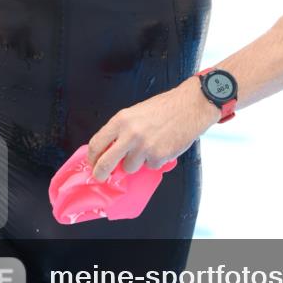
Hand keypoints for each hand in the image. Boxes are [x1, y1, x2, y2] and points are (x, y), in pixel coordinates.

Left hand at [87, 77, 220, 180]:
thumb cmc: (164, 107)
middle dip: (101, 173)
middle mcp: (130, 134)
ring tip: (147, 148)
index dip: (92, 157)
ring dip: (136, 163)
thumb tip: (110, 149)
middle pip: (106, 163)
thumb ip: (122, 130)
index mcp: (121, 120)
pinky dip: (154, 161)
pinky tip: (162, 147)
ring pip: (129, 168)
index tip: (93, 162)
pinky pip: (150, 167)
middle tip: (101, 176)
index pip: (96, 143)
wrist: (190, 106)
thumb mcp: (136, 113)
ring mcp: (144, 147)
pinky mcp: (158, 157)